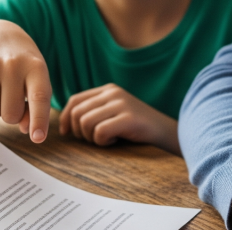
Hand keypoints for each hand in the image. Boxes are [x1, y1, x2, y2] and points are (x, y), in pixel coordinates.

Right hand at [0, 20, 52, 142]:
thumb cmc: (22, 65)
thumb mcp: (36, 79)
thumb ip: (37, 106)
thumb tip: (26, 130)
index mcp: (36, 67)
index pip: (38, 97)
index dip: (39, 120)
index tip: (38, 138)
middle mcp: (13, 64)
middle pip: (10, 114)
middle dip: (11, 114)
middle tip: (11, 97)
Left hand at [59, 83, 179, 153]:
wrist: (166, 133)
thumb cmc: (136, 128)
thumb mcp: (113, 113)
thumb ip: (93, 112)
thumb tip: (64, 124)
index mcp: (107, 89)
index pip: (75, 100)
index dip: (65, 118)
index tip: (67, 134)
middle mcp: (113, 92)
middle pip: (77, 113)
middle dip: (79, 132)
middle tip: (94, 139)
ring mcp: (121, 104)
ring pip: (86, 123)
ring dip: (92, 138)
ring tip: (107, 139)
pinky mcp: (128, 118)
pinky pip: (100, 132)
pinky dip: (104, 142)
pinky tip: (115, 140)